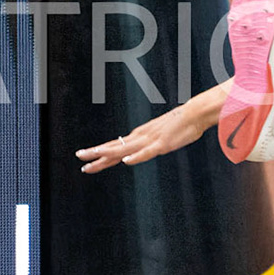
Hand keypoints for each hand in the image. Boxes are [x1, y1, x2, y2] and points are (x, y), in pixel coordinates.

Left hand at [76, 87, 223, 172]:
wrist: (195, 112)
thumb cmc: (180, 124)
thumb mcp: (161, 135)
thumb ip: (151, 142)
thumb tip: (144, 147)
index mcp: (140, 135)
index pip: (116, 146)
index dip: (100, 152)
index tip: (86, 157)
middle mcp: (141, 137)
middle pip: (114, 147)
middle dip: (95, 154)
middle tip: (79, 157)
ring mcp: (150, 140)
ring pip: (124, 150)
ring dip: (107, 155)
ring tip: (92, 160)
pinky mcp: (162, 144)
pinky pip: (147, 152)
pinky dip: (136, 157)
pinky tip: (126, 162)